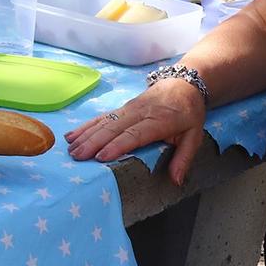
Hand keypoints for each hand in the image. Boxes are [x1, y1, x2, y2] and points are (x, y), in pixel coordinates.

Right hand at [63, 77, 207, 178]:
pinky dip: (86, 126)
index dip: (117, 145)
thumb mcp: (194, 135)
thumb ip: (184, 158)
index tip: (101, 157)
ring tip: (71, 148)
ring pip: (104, 120)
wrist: (184, 83)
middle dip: (94, 142)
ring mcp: (129, 108)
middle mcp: (140, 112)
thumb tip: (176, 181)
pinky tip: (72, 135)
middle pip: (114, 127)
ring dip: (86, 134)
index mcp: (159, 120)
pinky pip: (102, 116)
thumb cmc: (189, 113)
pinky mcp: (122, 107)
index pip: (135, 134)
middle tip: (78, 156)